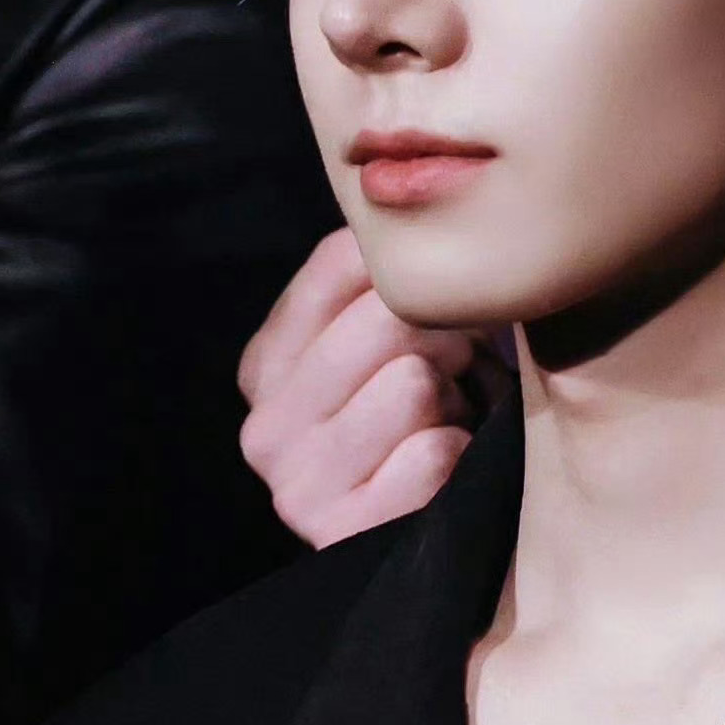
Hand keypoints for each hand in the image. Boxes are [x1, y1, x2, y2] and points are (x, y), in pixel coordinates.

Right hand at [238, 227, 506, 546]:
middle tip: (451, 375)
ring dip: (452, 402)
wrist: (448, 523)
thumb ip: (383, 274)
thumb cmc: (432, 413)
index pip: (341, 263)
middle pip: (384, 316)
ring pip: (411, 381)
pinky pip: (433, 451)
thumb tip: (412, 191)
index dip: (412, 276)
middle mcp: (265, 425)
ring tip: (444, 425)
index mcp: (266, 365)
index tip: (429, 309)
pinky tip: (445, 473)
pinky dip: (459, 456)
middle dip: (442, 338)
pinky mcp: (344, 532)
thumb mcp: (394, 335)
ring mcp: (296, 486)